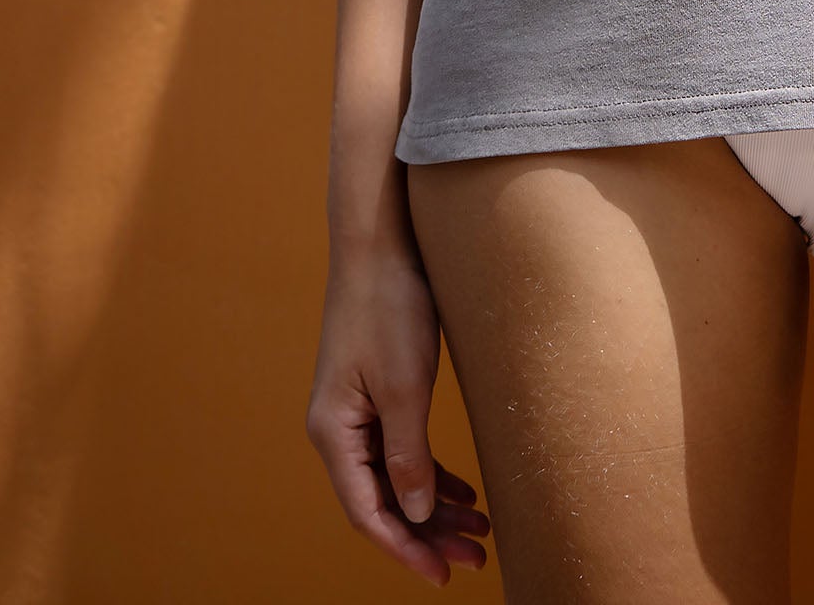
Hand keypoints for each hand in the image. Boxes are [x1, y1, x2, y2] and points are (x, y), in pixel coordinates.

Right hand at [307, 240, 492, 581]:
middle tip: (476, 556)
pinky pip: (401, 450)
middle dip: (428, 534)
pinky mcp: (375, 393)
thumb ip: (408, 455)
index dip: (406, 548)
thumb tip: (418, 515)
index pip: (368, 513)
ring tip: (479, 529)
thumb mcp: (405, 386)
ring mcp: (355, 411)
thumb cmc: (388, 307)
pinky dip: (430, 473)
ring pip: (395, 478)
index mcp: (333, 433)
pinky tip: (463, 490)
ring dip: (434, 506)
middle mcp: (338, 430)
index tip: (443, 574)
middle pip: (382, 501)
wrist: (380, 241)